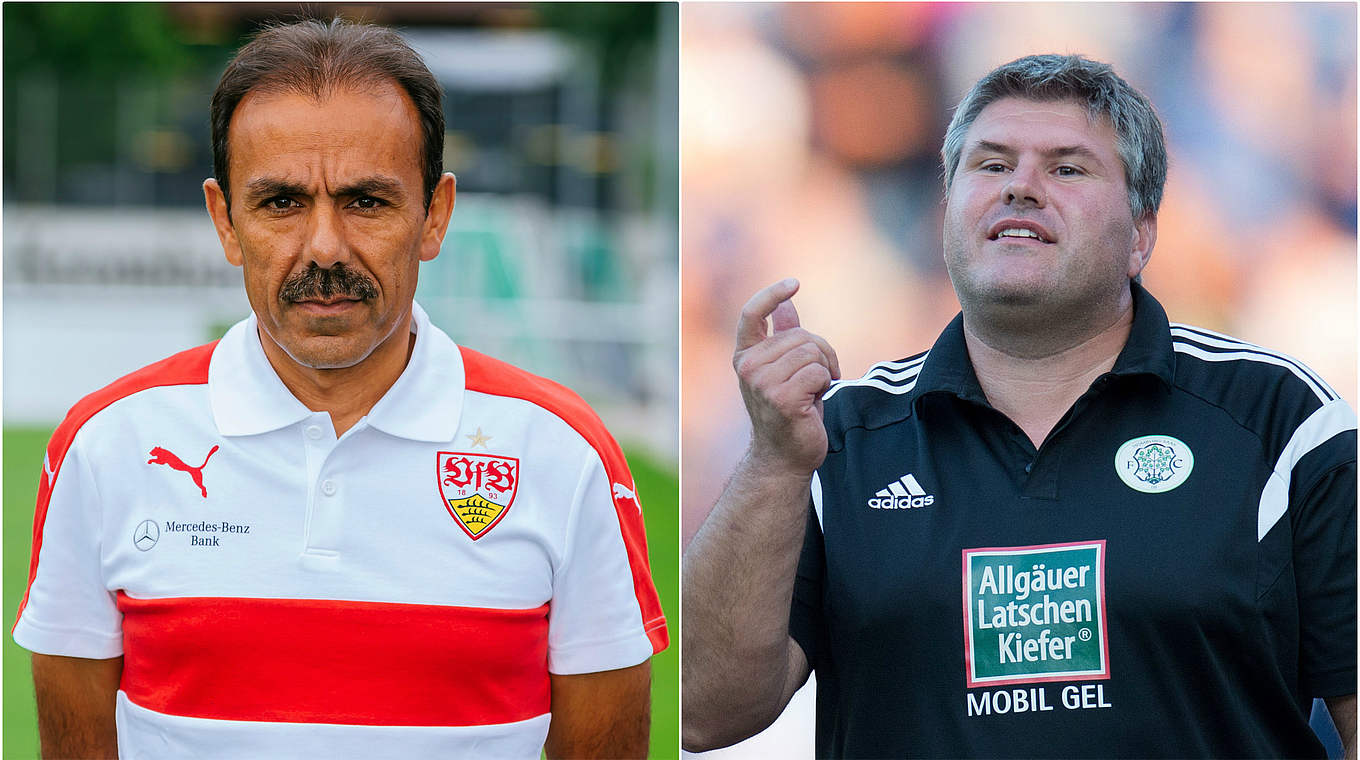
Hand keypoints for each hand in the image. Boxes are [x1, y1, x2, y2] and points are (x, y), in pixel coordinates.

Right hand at [733, 278, 840, 474]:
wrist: (785, 456)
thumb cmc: (788, 411)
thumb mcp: (784, 369)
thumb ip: (783, 337)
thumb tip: (786, 305)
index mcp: (745, 356)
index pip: (751, 314)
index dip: (771, 294)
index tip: (794, 284)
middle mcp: (748, 367)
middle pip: (801, 335)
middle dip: (820, 353)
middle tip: (818, 378)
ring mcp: (762, 383)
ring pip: (811, 353)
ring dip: (824, 371)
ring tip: (815, 391)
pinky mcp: (781, 398)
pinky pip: (817, 372)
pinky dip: (825, 384)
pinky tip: (815, 401)